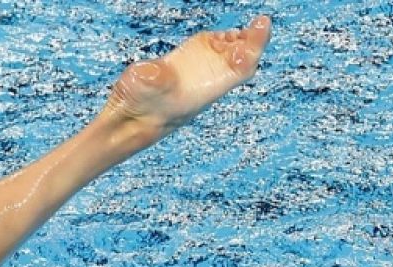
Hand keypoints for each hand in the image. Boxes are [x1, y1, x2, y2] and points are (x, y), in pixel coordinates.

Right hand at [100, 14, 272, 143]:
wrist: (129, 119)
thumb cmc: (138, 107)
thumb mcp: (145, 91)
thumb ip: (153, 80)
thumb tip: (152, 72)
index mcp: (207, 88)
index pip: (242, 67)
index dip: (255, 46)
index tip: (263, 26)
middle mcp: (208, 79)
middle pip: (242, 59)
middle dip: (254, 41)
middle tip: (263, 22)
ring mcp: (198, 70)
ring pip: (229, 53)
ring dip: (240, 40)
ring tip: (249, 27)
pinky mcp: (186, 62)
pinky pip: (211, 49)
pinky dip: (223, 40)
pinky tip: (226, 35)